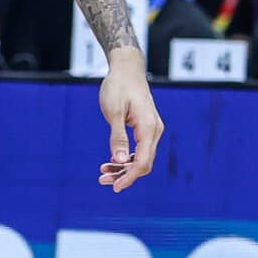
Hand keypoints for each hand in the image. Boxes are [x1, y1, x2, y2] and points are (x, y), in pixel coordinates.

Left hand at [97, 50, 161, 190]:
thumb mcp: (113, 112)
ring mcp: (151, 130)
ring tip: (103, 173)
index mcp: (149, 128)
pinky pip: (139, 149)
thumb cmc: (118, 87)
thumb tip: (121, 160)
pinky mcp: (145, 128)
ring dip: (123, 168)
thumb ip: (118, 137)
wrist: (126, 70)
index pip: (143, 161)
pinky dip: (126, 158)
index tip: (115, 187)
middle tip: (102, 180)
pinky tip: (110, 161)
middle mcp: (154, 131)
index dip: (130, 176)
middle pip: (143, 162)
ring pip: (141, 157)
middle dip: (124, 175)